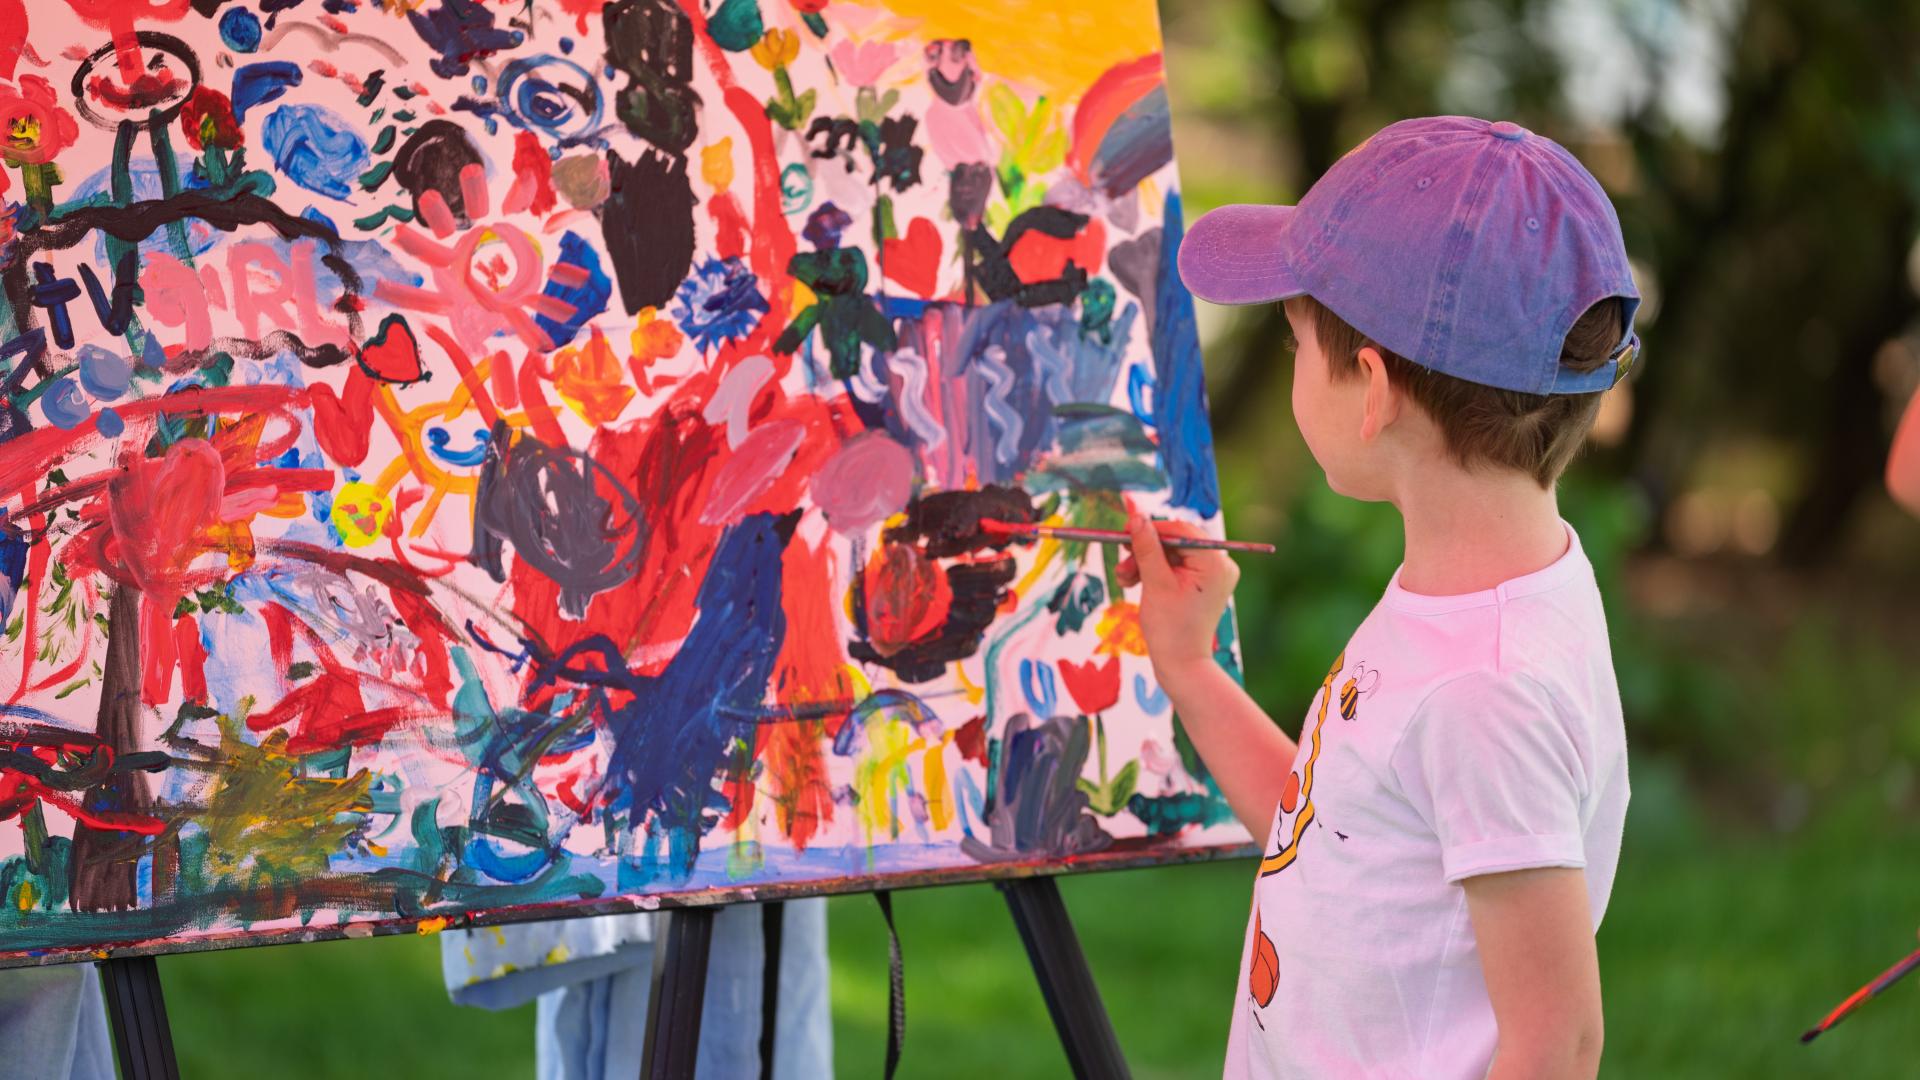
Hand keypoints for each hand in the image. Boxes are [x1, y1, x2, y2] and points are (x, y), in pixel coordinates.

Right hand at [1116, 513, 1239, 675]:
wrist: (1182, 665)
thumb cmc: (1170, 628)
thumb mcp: (1155, 583)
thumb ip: (1146, 547)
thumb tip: (1136, 517)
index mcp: (1215, 562)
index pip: (1180, 531)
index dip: (1151, 528)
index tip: (1124, 530)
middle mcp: (1220, 565)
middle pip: (1176, 542)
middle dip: (1146, 550)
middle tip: (1122, 559)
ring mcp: (1213, 575)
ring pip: (1172, 555)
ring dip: (1146, 562)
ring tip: (1124, 578)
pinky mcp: (1203, 584)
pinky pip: (1176, 568)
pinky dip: (1156, 572)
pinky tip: (1135, 582)